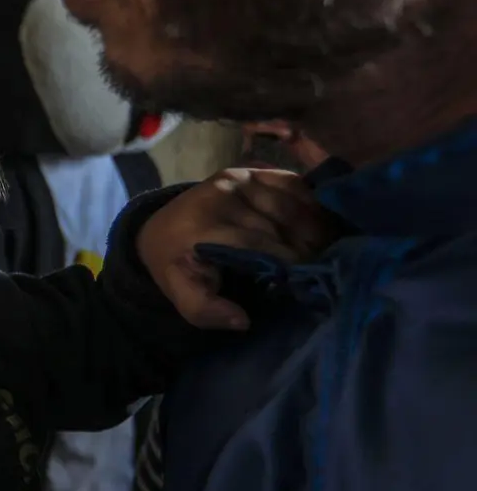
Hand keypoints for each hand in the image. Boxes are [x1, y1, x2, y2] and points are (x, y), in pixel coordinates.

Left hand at [137, 168, 341, 330]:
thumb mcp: (179, 293)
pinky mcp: (248, 170)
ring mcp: (237, 179)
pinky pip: (292, 183)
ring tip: (331, 250)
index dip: (289, 263)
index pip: (259, 244)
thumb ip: (205, 310)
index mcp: (203, 226)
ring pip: (292, 204)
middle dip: (308, 248)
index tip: (308, 282)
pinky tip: (324, 222)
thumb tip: (243, 320)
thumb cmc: (176, 265)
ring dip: (317, 227)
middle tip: (327, 269)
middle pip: (280, 224)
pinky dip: (312, 202)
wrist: (160, 229)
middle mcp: (221, 196)